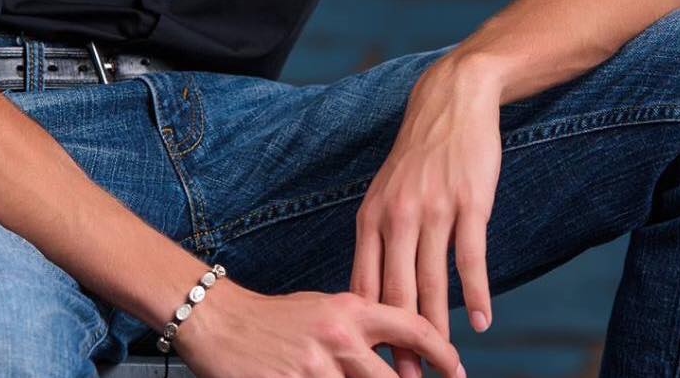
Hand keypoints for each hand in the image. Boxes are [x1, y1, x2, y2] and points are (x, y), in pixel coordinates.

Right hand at [172, 276, 465, 377]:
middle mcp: (339, 337)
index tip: (458, 370)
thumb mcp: (323, 309)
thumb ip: (359, 329)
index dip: (442, 351)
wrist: (221, 321)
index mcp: (350, 309)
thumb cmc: (275, 318)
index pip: (410, 327)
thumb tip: (395, 352)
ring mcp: (315, 367)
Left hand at [349, 55, 502, 377]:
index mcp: (372, 216)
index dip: (369, 331)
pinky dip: (477, 294)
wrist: (451, 101)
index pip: (365, 285)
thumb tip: (375, 295)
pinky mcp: (469, 202)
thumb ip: (380, 239)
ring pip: (434, 282)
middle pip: (397, 293)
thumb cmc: (419, 156)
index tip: (374, 365)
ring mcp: (434, 208)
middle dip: (402, 344)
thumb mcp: (386, 192)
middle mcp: (398, 214)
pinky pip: (471, 258)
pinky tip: (483, 321)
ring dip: (440, 329)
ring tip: (447, 364)